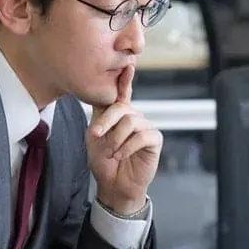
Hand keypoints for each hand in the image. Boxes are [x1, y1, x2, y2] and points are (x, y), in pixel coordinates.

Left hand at [86, 66, 162, 214]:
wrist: (113, 185)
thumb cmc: (103, 161)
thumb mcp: (94, 135)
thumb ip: (99, 115)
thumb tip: (102, 97)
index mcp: (118, 114)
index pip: (122, 93)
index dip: (125, 79)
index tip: (129, 64)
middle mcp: (134, 117)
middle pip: (121, 107)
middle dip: (106, 121)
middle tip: (95, 135)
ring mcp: (145, 128)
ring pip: (130, 122)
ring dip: (116, 139)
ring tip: (111, 152)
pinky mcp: (154, 140)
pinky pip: (141, 136)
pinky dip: (127, 147)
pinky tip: (121, 156)